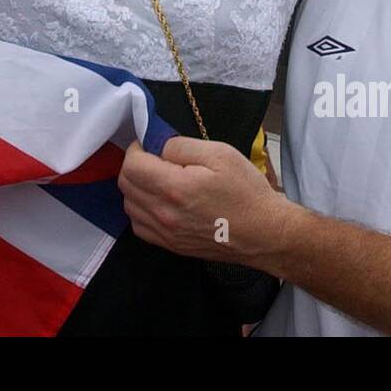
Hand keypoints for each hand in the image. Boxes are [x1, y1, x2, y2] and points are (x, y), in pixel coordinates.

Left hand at [118, 137, 287, 266]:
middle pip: (126, 184)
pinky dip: (141, 210)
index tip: (149, 143)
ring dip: (136, 187)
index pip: (132, 165)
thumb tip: (158, 146)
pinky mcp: (171, 246)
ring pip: (129, 205)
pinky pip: (139, 225)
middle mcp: (164, 214)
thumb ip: (181, 146)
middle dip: (134, 165)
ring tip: (157, 178)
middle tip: (153, 157)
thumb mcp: (219, 154)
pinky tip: (159, 201)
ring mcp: (166, 234)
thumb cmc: (245, 191)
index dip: (136, 148)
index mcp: (174, 188)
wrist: (264, 234)